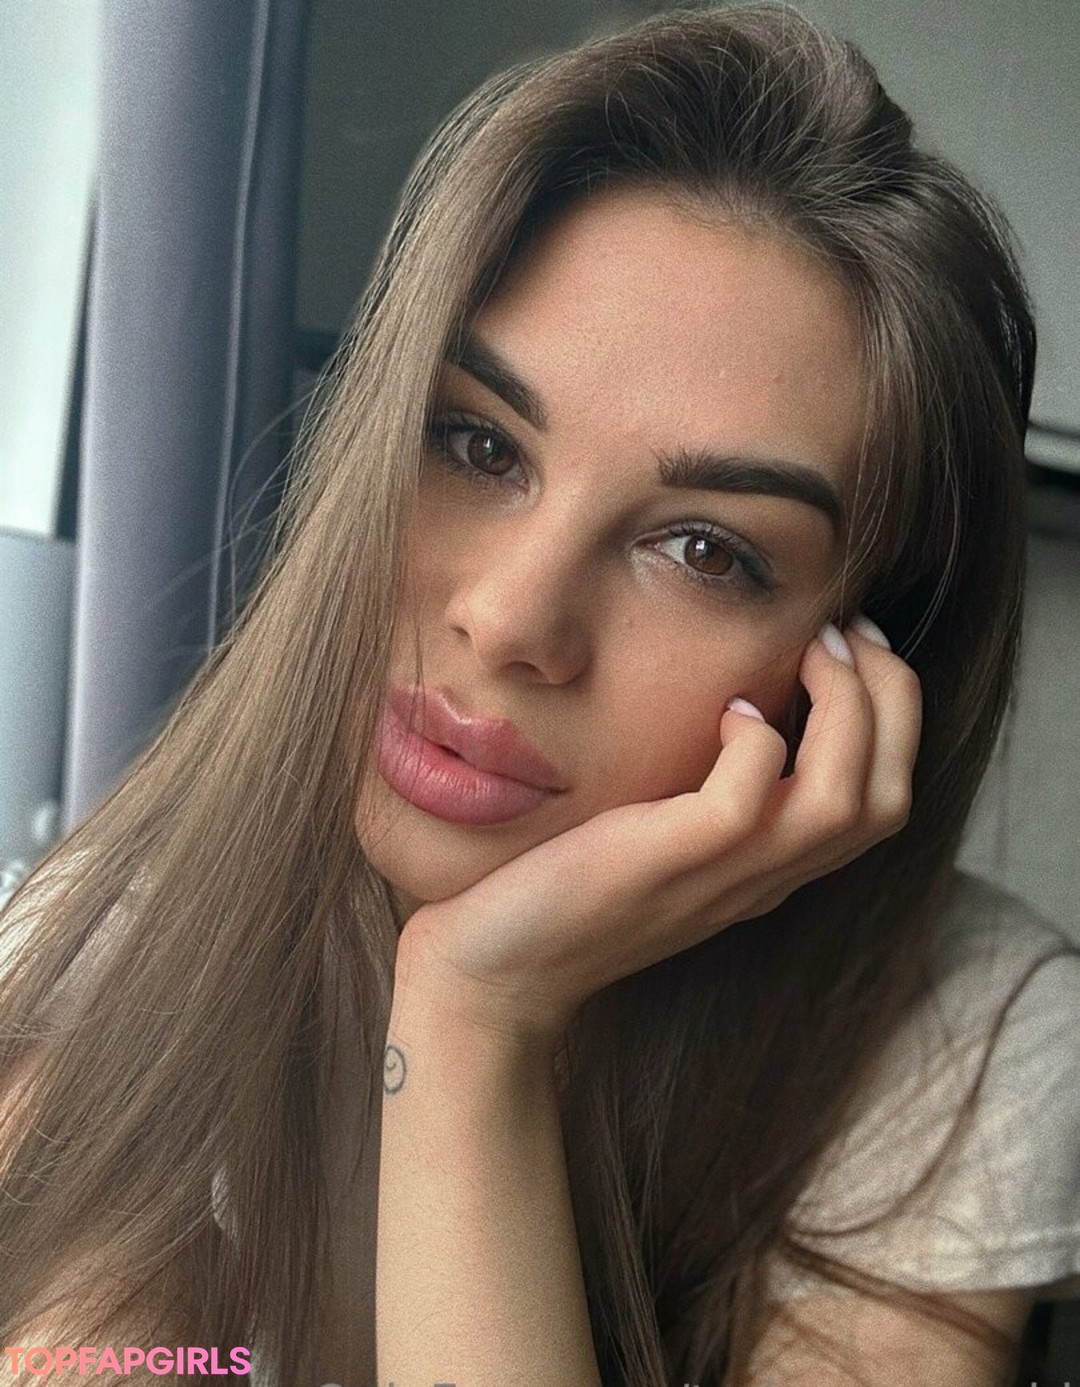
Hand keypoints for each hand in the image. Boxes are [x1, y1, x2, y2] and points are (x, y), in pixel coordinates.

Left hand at [394, 619, 921, 1047]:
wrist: (500, 974)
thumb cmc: (570, 890)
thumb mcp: (664, 837)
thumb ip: (714, 790)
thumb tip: (741, 702)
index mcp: (773, 870)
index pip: (885, 800)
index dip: (893, 713)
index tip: (855, 645)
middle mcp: (766, 879)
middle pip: (888, 797)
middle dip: (892, 697)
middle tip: (848, 629)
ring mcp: (724, 876)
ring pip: (844, 800)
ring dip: (847, 709)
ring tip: (813, 649)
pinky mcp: (669, 863)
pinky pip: (748, 800)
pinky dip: (756, 741)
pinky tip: (726, 708)